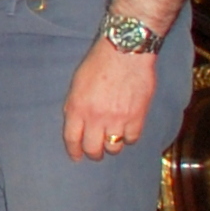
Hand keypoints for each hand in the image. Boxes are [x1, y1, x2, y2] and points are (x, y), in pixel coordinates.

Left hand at [63, 40, 157, 160]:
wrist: (125, 53)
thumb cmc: (98, 63)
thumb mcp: (77, 84)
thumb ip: (74, 105)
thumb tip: (74, 123)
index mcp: (77, 108)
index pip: (72, 139)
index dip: (74, 151)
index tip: (76, 158)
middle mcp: (96, 117)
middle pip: (93, 149)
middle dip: (93, 154)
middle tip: (96, 152)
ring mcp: (117, 119)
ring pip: (114, 148)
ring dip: (112, 146)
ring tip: (112, 140)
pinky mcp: (137, 117)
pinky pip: (132, 139)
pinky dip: (129, 138)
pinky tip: (127, 131)